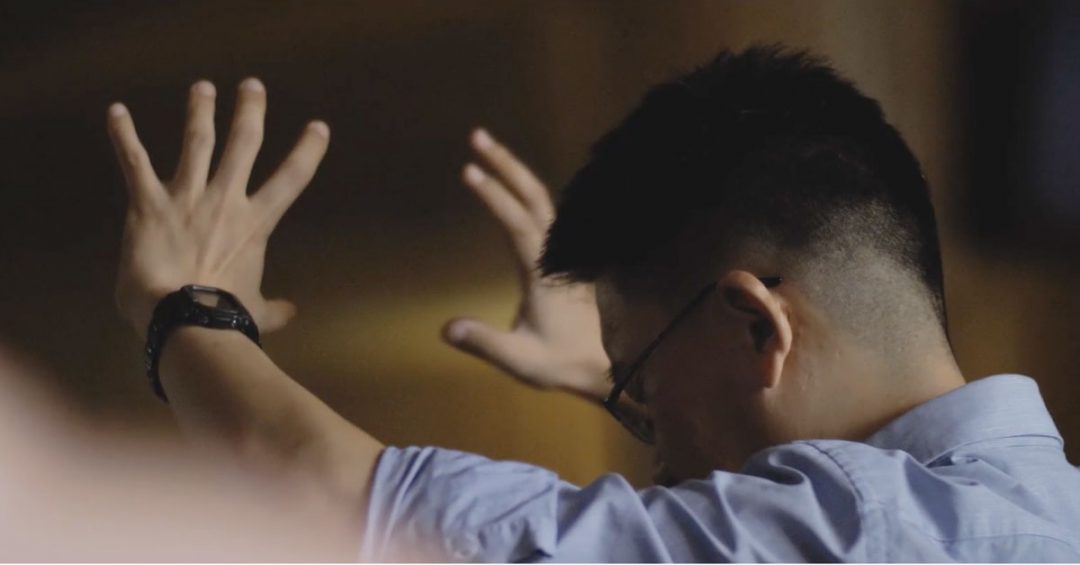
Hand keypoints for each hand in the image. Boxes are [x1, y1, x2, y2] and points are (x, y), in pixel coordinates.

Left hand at [107, 78, 327, 338]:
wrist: (183, 318)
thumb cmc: (224, 317)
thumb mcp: (255, 310)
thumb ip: (273, 308)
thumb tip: (292, 312)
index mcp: (255, 224)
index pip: (292, 178)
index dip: (308, 150)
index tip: (318, 126)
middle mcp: (225, 201)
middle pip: (243, 144)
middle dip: (250, 111)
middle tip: (252, 86)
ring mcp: (186, 198)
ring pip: (197, 142)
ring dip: (200, 112)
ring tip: (202, 87)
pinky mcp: (149, 204)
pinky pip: (134, 162)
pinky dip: (124, 135)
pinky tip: (116, 111)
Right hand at [443, 129, 610, 401]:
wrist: (605, 366)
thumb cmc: (561, 363)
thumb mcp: (520, 360)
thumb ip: (484, 343)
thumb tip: (446, 328)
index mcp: (541, 273)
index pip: (516, 224)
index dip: (494, 196)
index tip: (469, 170)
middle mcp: (553, 255)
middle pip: (533, 196)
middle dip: (506, 163)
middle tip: (476, 135)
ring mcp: (560, 255)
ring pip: (541, 200)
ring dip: (515, 172)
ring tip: (486, 150)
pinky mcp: (560, 260)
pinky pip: (544, 213)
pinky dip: (524, 191)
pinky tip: (510, 185)